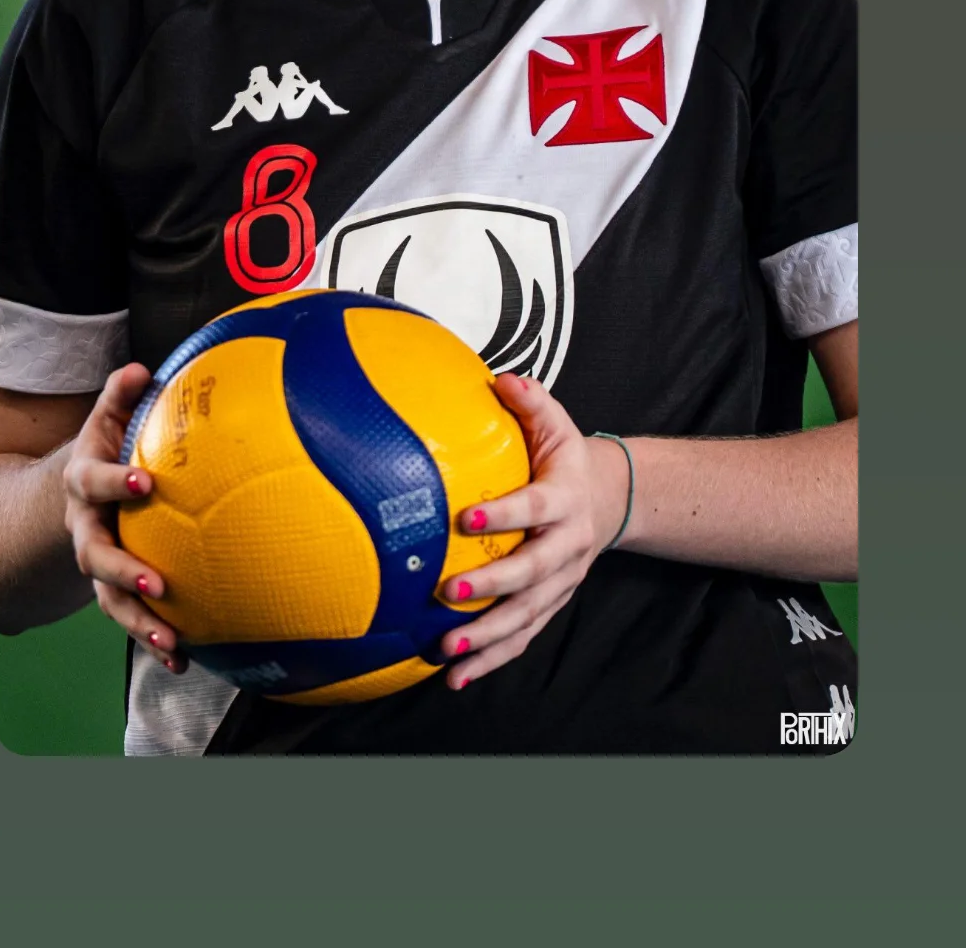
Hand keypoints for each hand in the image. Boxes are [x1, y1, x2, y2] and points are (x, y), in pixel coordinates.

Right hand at [61, 362, 187, 673]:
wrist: (82, 489)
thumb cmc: (109, 445)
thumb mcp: (109, 417)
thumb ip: (121, 393)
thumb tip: (140, 369)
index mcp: (84, 481)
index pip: (92, 481)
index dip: (115, 482)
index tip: (145, 482)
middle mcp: (85, 527)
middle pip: (94, 556)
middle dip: (124, 573)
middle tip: (158, 584)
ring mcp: (99, 562)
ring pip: (109, 600)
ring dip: (139, 623)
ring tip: (170, 642)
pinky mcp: (117, 588)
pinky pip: (131, 618)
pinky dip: (154, 640)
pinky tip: (183, 659)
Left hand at [439, 373, 628, 690]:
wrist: (608, 498)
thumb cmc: (564, 457)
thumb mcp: (555, 422)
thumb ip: (531, 401)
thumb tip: (501, 380)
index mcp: (565, 498)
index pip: (534, 506)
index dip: (503, 513)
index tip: (464, 516)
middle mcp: (568, 545)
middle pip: (532, 572)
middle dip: (491, 587)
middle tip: (448, 594)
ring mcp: (561, 581)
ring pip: (527, 616)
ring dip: (488, 638)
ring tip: (448, 652)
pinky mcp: (550, 605)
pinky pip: (522, 637)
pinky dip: (492, 660)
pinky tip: (455, 678)